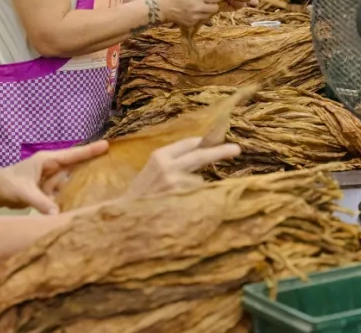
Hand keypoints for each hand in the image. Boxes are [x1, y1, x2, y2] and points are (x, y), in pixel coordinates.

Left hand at [0, 141, 109, 213]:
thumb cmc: (6, 185)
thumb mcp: (24, 192)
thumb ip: (41, 202)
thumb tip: (57, 215)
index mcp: (47, 161)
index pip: (72, 155)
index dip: (90, 150)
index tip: (107, 145)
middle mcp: (51, 168)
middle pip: (76, 164)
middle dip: (93, 162)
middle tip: (115, 160)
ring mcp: (50, 179)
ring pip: (72, 179)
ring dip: (85, 180)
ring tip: (106, 180)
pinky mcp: (47, 191)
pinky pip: (65, 192)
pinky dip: (74, 195)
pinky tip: (86, 200)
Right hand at [123, 138, 239, 200]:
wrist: (124, 218)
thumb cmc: (139, 195)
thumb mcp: (151, 172)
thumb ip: (171, 162)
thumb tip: (199, 153)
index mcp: (159, 156)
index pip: (188, 144)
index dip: (203, 143)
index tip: (216, 141)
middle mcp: (168, 167)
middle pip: (201, 155)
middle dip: (220, 152)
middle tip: (236, 149)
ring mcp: (176, 184)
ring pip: (200, 181)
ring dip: (197, 188)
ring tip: (179, 200)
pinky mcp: (182, 200)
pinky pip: (197, 196)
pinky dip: (195, 201)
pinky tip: (181, 207)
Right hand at [158, 0, 221, 26]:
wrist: (163, 5)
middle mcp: (198, 7)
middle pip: (216, 8)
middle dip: (212, 5)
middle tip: (206, 3)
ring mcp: (195, 17)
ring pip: (209, 16)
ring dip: (206, 12)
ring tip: (198, 8)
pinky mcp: (191, 24)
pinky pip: (201, 21)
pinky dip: (199, 18)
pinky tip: (192, 13)